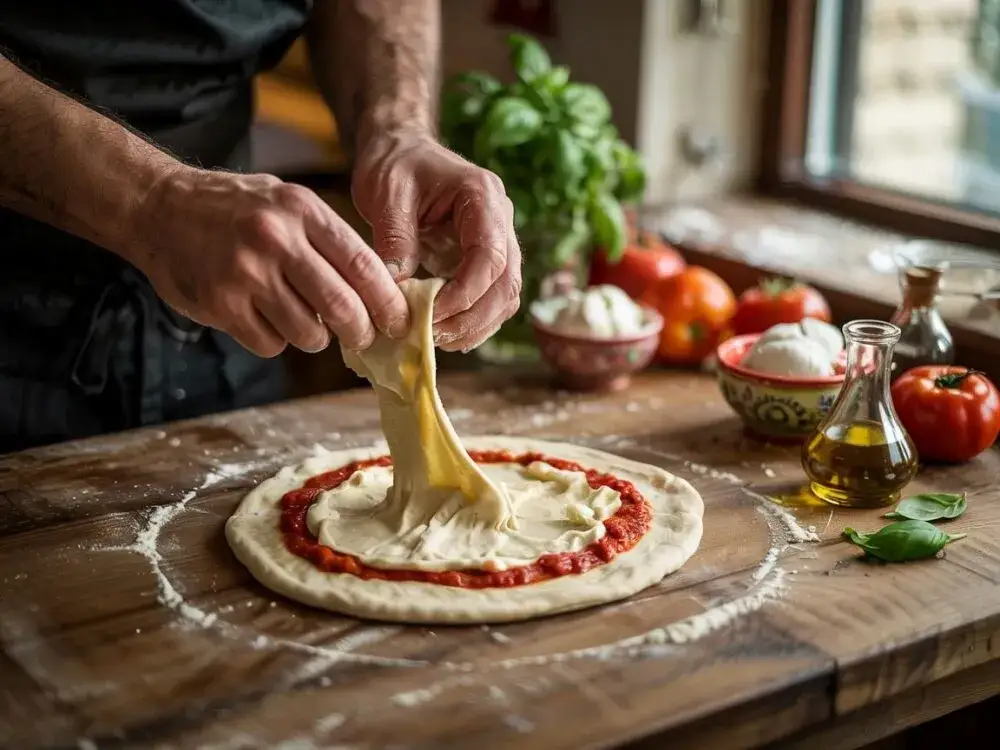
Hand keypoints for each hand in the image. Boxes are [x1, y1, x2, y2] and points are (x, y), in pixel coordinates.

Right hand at [134, 167, 408, 356]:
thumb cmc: (237, 210)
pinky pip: (270, 343)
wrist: (159, 206)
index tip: (399, 322)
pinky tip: (265, 319)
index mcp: (302, 210)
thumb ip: (330, 241)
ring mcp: (246, 273)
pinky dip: (275, 340)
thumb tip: (380, 290)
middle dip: (360, 332)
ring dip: (314, 337)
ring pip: (307, 332)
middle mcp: (276, 239)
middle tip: (362, 338)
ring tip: (303, 320)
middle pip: (342, 306)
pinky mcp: (221, 303)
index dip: (387, 302)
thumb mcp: (289, 203)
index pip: (363, 266)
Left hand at [352, 130, 521, 351]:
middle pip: (506, 284)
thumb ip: (395, 239)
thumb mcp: (386, 194)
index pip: (490, 257)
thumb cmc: (394, 165)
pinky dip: (473, 322)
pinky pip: (493, 299)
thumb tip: (399, 291)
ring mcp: (499, 242)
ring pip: (506, 297)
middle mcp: (501, 220)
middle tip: (431, 336)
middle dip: (472, 318)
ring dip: (476, 326)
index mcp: (482, 196)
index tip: (429, 315)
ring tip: (436, 339)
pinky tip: (444, 332)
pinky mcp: (486, 261)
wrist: (402, 151)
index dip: (464, 294)